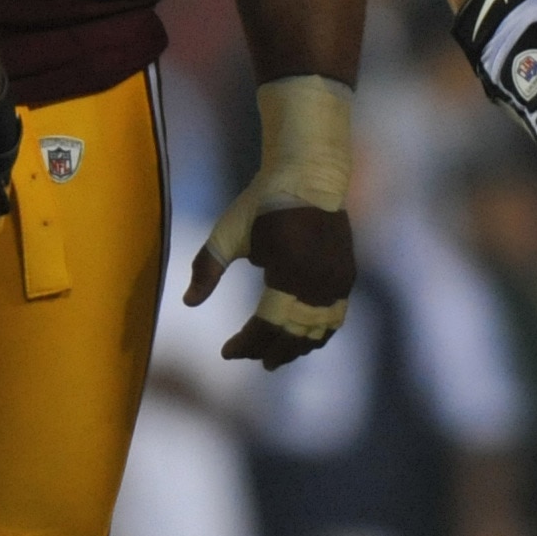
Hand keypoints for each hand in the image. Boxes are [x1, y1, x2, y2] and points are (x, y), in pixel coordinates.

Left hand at [186, 74, 358, 365]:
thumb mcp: (227, 234)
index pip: (267, 325)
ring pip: (319, 330)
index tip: (227, 352)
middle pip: (294, 334)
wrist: (311, 175)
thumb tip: (188, 302)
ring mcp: (337, 281)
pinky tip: (302, 337)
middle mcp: (318, 283)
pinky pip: (335, 316)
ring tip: (276, 357)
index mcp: (288, 273)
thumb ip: (207, 269)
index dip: (247, 344)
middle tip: (251, 360)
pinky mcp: (347, 276)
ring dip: (296, 347)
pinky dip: (318, 332)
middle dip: (270, 351)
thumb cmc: (263, 202)